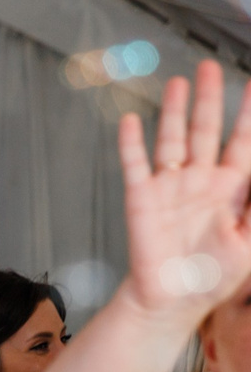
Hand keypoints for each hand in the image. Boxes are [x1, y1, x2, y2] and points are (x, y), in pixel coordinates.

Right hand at [118, 61, 250, 322]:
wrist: (171, 302)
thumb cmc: (212, 279)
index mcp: (231, 190)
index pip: (244, 141)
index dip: (249, 114)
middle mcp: (200, 182)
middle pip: (207, 130)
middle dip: (210, 98)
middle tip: (210, 69)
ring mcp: (170, 188)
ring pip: (173, 139)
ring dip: (175, 111)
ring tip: (178, 83)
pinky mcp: (141, 199)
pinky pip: (135, 165)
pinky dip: (132, 143)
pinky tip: (132, 121)